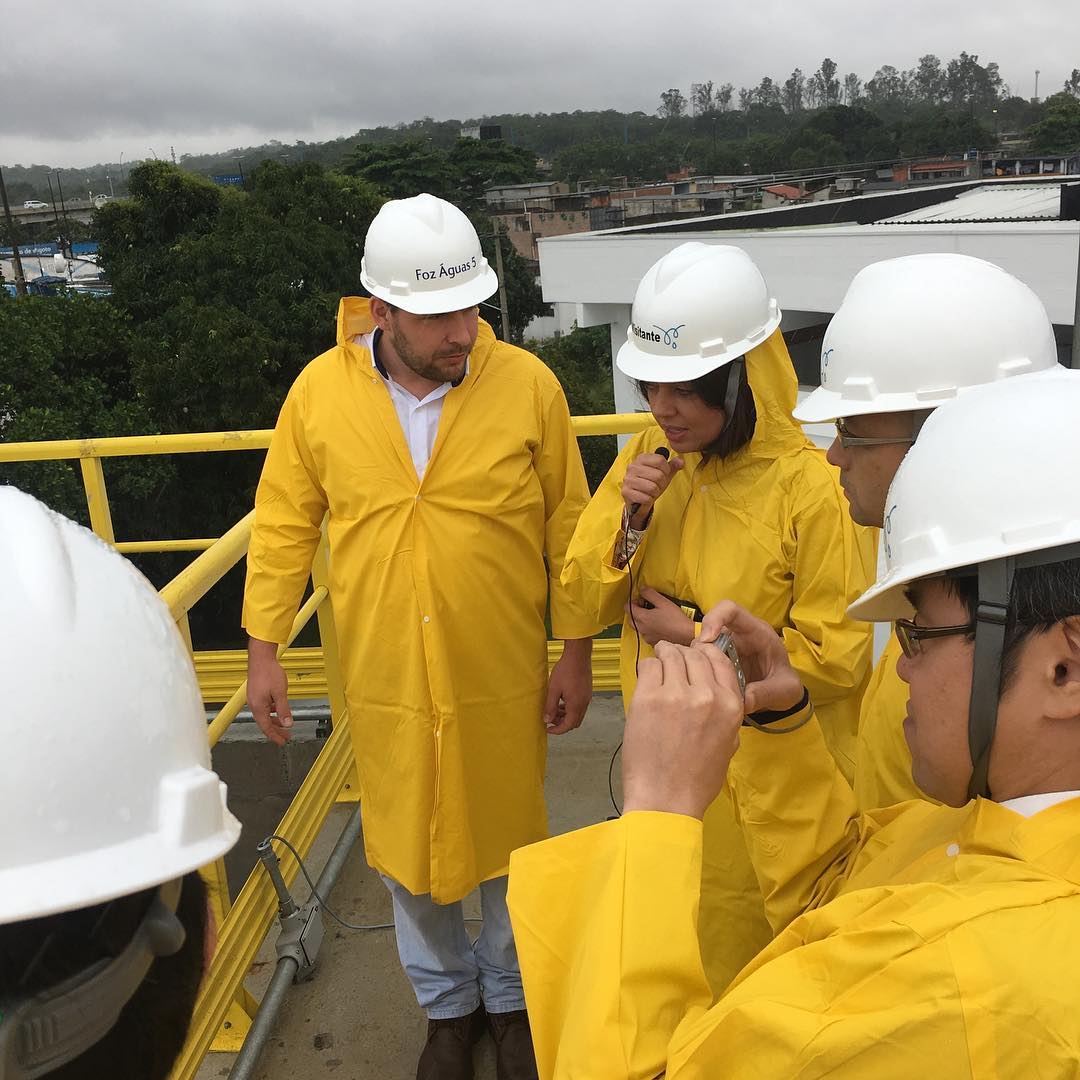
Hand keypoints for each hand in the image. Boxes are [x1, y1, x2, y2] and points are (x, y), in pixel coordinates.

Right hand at [247, 637, 292, 745]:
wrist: (261, 657)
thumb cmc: (269, 672)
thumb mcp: (280, 692)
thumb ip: (284, 709)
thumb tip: (288, 724)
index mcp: (258, 707)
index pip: (266, 727)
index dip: (275, 736)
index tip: (282, 742)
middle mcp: (254, 704)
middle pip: (265, 723)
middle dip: (276, 731)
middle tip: (286, 737)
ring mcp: (254, 699)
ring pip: (264, 715)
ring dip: (275, 721)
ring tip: (284, 725)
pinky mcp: (256, 693)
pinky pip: (264, 708)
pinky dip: (272, 712)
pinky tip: (278, 710)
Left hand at [543, 638, 592, 734]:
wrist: (578, 656)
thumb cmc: (566, 670)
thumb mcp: (553, 689)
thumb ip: (550, 706)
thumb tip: (547, 719)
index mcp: (576, 705)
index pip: (568, 725)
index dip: (557, 730)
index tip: (547, 728)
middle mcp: (584, 703)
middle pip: (574, 722)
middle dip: (562, 724)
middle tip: (550, 719)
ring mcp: (587, 697)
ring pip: (577, 714)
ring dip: (566, 716)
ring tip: (554, 710)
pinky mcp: (587, 692)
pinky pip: (579, 706)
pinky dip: (570, 708)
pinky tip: (562, 701)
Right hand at [621, 451, 684, 528]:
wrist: (639, 500)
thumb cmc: (651, 484)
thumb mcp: (664, 473)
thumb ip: (673, 466)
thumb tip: (681, 462)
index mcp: (641, 458)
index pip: (660, 460)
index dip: (666, 470)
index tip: (664, 475)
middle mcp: (632, 466)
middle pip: (658, 475)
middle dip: (661, 484)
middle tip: (656, 486)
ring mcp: (628, 479)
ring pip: (652, 487)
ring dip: (655, 493)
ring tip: (651, 492)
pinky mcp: (626, 492)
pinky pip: (646, 498)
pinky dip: (649, 500)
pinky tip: (645, 497)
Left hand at [622, 640, 743, 818]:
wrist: (666, 800)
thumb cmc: (697, 780)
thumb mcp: (728, 745)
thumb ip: (726, 714)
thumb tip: (716, 692)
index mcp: (731, 706)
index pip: (721, 660)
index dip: (707, 652)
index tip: (696, 654)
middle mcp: (707, 695)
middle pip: (694, 655)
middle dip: (683, 653)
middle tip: (672, 657)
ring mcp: (676, 694)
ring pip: (670, 655)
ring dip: (664, 655)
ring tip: (659, 661)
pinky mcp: (649, 698)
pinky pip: (649, 666)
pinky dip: (648, 667)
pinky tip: (647, 677)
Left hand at [626, 587, 694, 646]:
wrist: (686, 635)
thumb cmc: (675, 618)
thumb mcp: (663, 602)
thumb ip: (650, 594)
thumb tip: (641, 589)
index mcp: (642, 618)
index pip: (628, 608)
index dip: (633, 602)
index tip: (643, 600)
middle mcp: (641, 628)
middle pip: (631, 618)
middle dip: (635, 612)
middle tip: (646, 607)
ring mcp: (646, 637)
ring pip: (638, 627)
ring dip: (641, 621)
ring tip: (653, 617)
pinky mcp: (652, 643)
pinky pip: (645, 634)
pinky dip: (648, 629)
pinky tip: (658, 626)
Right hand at [697, 601, 804, 714]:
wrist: (782, 694)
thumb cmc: (785, 685)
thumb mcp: (784, 691)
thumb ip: (765, 693)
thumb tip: (742, 701)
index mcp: (757, 633)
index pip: (731, 610)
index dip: (714, 619)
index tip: (706, 641)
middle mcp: (737, 635)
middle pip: (707, 628)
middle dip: (700, 648)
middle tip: (701, 672)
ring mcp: (724, 648)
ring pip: (700, 646)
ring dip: (697, 663)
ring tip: (705, 684)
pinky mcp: (716, 662)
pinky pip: (700, 661)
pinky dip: (697, 672)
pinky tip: (704, 687)